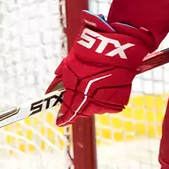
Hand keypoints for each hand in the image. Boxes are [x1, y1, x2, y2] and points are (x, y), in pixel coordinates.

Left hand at [48, 12, 157, 126]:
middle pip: (82, 112)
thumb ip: (59, 81)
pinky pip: (108, 106)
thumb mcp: (69, 63)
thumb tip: (49, 93)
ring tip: (93, 87)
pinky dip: (104, 100)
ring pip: (95, 109)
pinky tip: (104, 87)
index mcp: (79, 90)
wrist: (119, 47)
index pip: (69, 110)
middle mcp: (93, 98)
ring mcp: (107, 101)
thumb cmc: (92, 50)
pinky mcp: (119, 101)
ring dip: (91, 103)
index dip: (64, 117)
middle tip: (76, 100)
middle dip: (77, 108)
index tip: (59, 121)